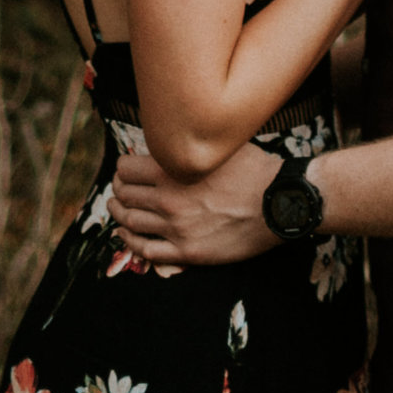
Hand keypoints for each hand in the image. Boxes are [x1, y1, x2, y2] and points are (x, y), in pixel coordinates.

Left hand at [111, 137, 287, 266]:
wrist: (277, 203)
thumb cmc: (252, 170)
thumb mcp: (217, 146)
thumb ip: (190, 146)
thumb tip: (171, 140)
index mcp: (172, 169)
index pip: (126, 169)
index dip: (123, 168)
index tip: (125, 170)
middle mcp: (168, 199)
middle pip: (125, 195)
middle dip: (118, 190)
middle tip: (119, 189)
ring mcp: (176, 228)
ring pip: (130, 222)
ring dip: (118, 214)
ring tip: (116, 209)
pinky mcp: (187, 252)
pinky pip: (147, 251)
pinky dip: (130, 242)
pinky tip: (125, 236)